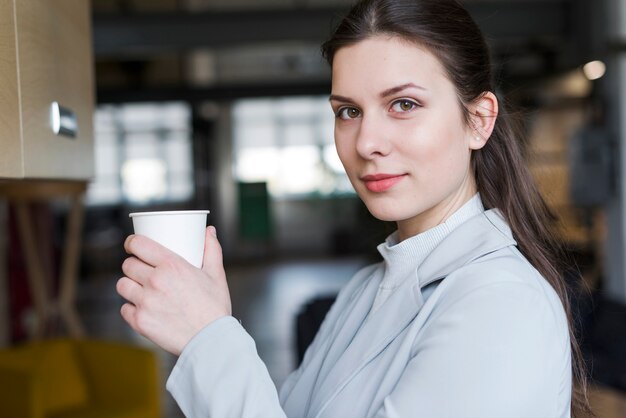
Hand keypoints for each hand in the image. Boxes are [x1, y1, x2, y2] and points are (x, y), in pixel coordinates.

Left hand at [116, 226, 231, 354]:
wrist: (210, 340)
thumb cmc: (214, 307)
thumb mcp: (216, 274)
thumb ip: (212, 249)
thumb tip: (209, 231)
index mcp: (171, 265)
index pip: (138, 245)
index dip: (132, 242)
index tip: (133, 245)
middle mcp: (154, 281)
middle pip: (128, 265)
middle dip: (134, 265)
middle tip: (142, 270)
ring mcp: (145, 302)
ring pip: (122, 285)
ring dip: (130, 285)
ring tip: (140, 289)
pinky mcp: (139, 321)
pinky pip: (124, 309)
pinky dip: (131, 308)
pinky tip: (142, 308)